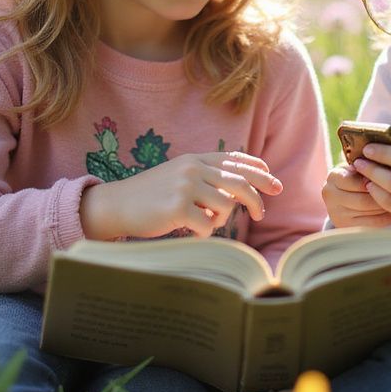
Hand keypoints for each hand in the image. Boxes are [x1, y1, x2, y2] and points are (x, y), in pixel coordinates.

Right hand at [81, 151, 282, 240]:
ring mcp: (185, 186)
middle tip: (261, 213)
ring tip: (201, 222)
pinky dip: (203, 232)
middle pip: (239, 182)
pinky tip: (189, 230)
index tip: (273, 181)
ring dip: (218, 220)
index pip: (235, 160)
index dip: (258, 170)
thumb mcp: (180, 177)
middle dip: (256, 198)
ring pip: (225, 206)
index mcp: (195, 159)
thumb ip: (207, 178)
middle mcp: (193, 168)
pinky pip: (208, 225)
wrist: (117, 205)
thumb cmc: (152, 196)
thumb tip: (241, 192)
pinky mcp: (178, 207)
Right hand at [322, 164, 390, 227]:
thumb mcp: (358, 168)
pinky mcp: (344, 225)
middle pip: (363, 199)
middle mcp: (330, 194)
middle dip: (383, 196)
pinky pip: (369, 223)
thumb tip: (386, 164)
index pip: (356, 181)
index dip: (375, 180)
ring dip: (385, 207)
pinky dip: (384, 218)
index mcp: (333, 176)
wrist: (343, 198)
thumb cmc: (357, 178)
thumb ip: (368, 165)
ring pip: (368, 211)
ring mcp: (336, 212)